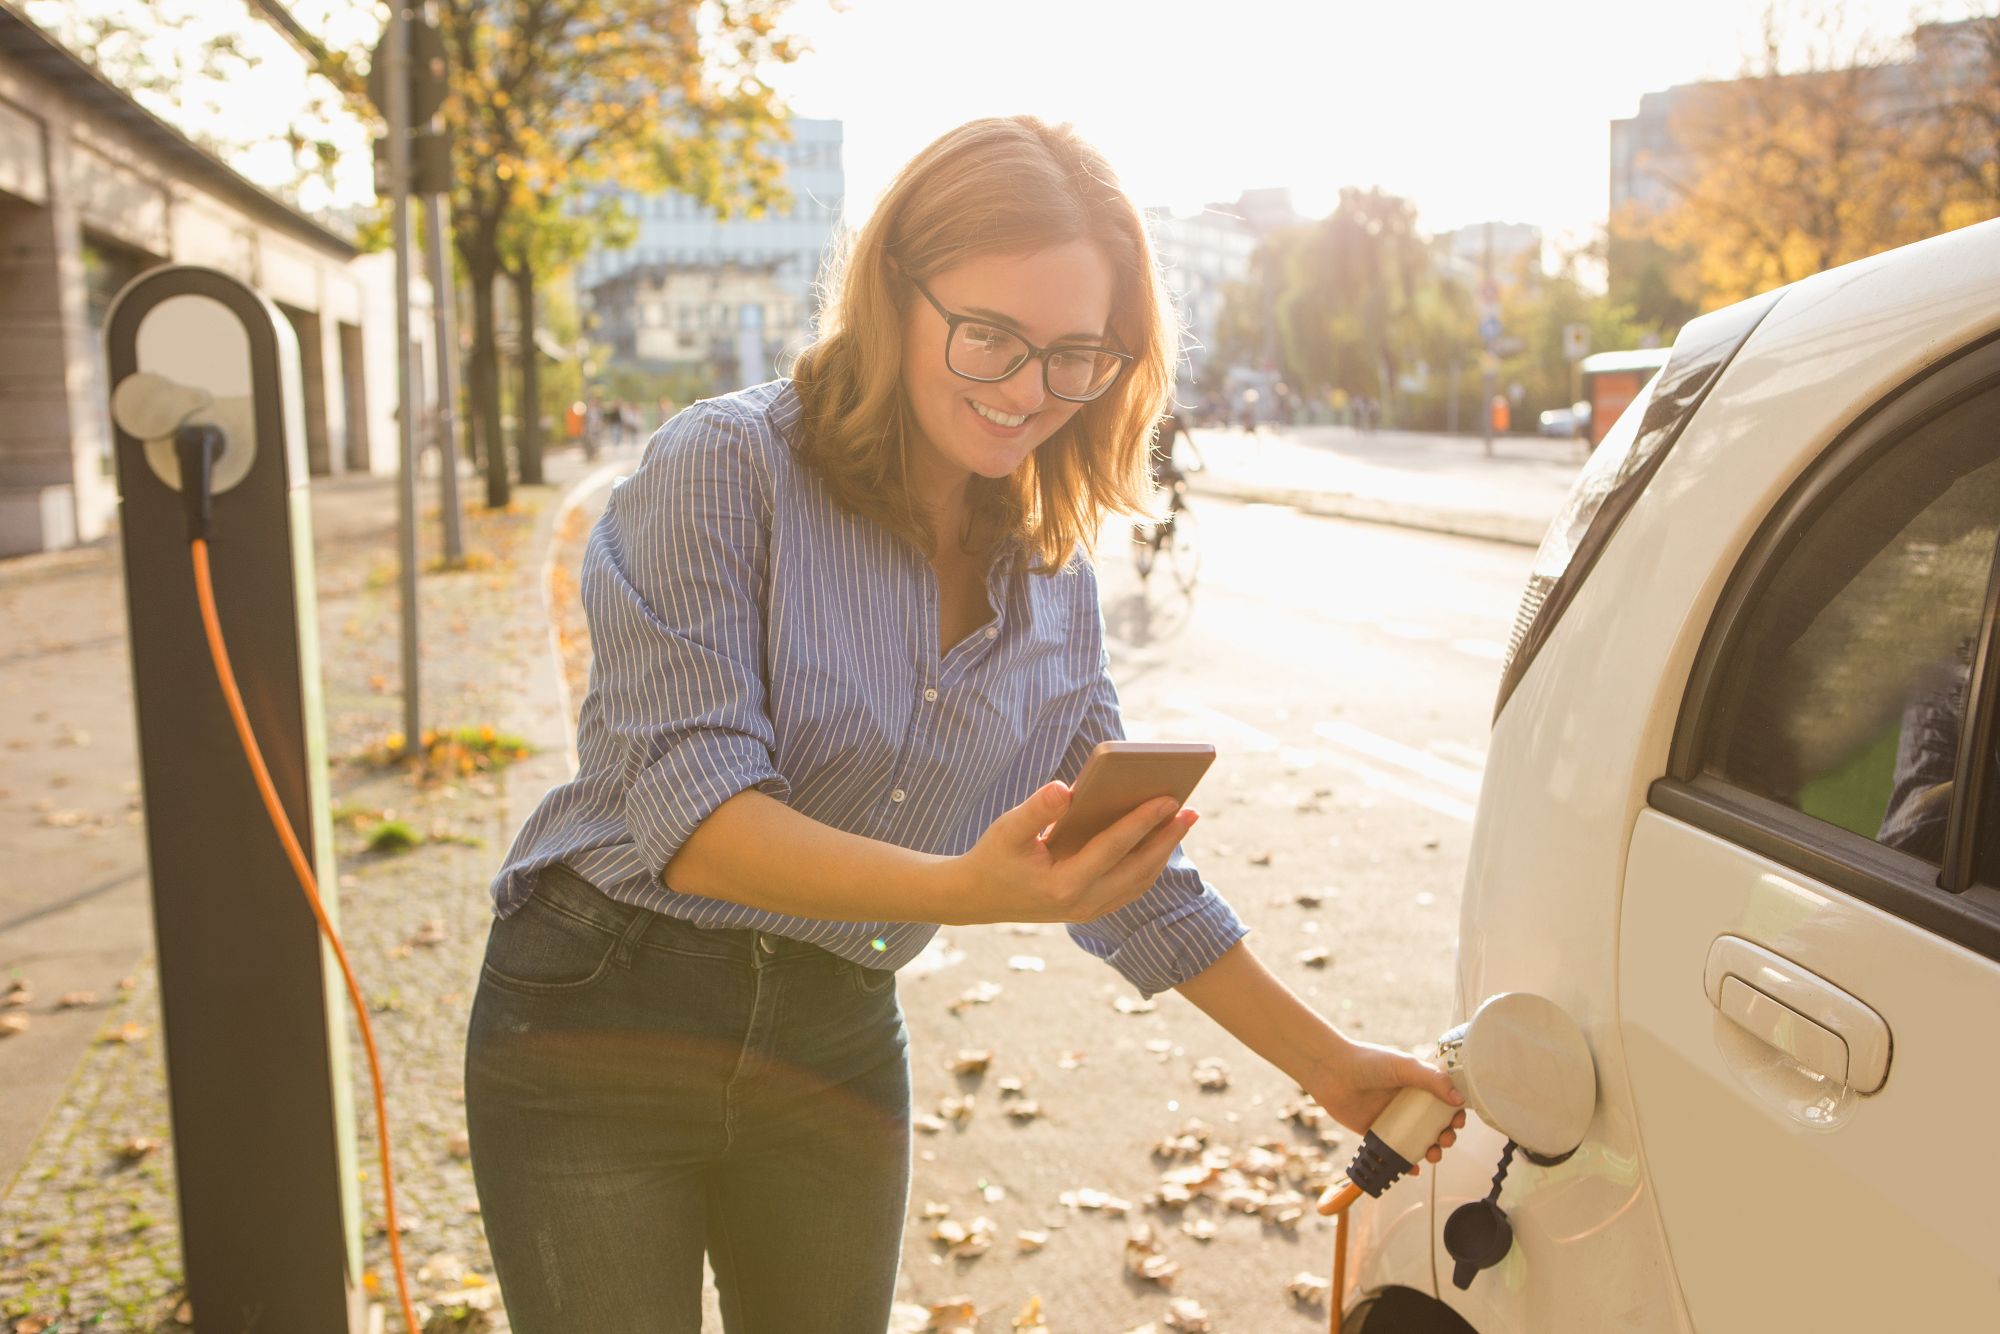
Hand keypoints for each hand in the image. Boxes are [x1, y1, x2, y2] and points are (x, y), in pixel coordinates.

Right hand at [941, 781, 1196, 925]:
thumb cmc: (992, 857)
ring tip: (1183, 821)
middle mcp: (1081, 904)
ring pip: (1139, 882)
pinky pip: (1130, 887)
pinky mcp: (1090, 909)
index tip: (1169, 798)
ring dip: (1163, 852)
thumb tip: (1067, 788)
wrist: (975, 898)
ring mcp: (1088, 911)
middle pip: (1138, 869)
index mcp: (1063, 885)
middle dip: (1166, 839)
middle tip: (1191, 810)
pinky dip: (1148, 863)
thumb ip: (1037, 809)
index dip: (1142, 822)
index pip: (1113, 849)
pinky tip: (1159, 840)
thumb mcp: (1006, 829)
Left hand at [1307, 1039, 1465, 1173]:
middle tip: (1445, 1139)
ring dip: (1430, 1152)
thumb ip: (1432, 1079)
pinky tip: (1412, 1169)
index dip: (1454, 1114)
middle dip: (1445, 1136)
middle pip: (1435, 1126)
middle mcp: (1406, 1103)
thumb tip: (1459, 1100)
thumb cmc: (1367, 1061)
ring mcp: (1392, 1119)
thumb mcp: (1404, 1066)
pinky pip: (1394, 1152)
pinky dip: (1406, 1164)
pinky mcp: (1376, 1133)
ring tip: (1432, 1155)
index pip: (1444, 1102)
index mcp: (1417, 1085)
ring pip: (1418, 1142)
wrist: (1331, 1072)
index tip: (1458, 1121)